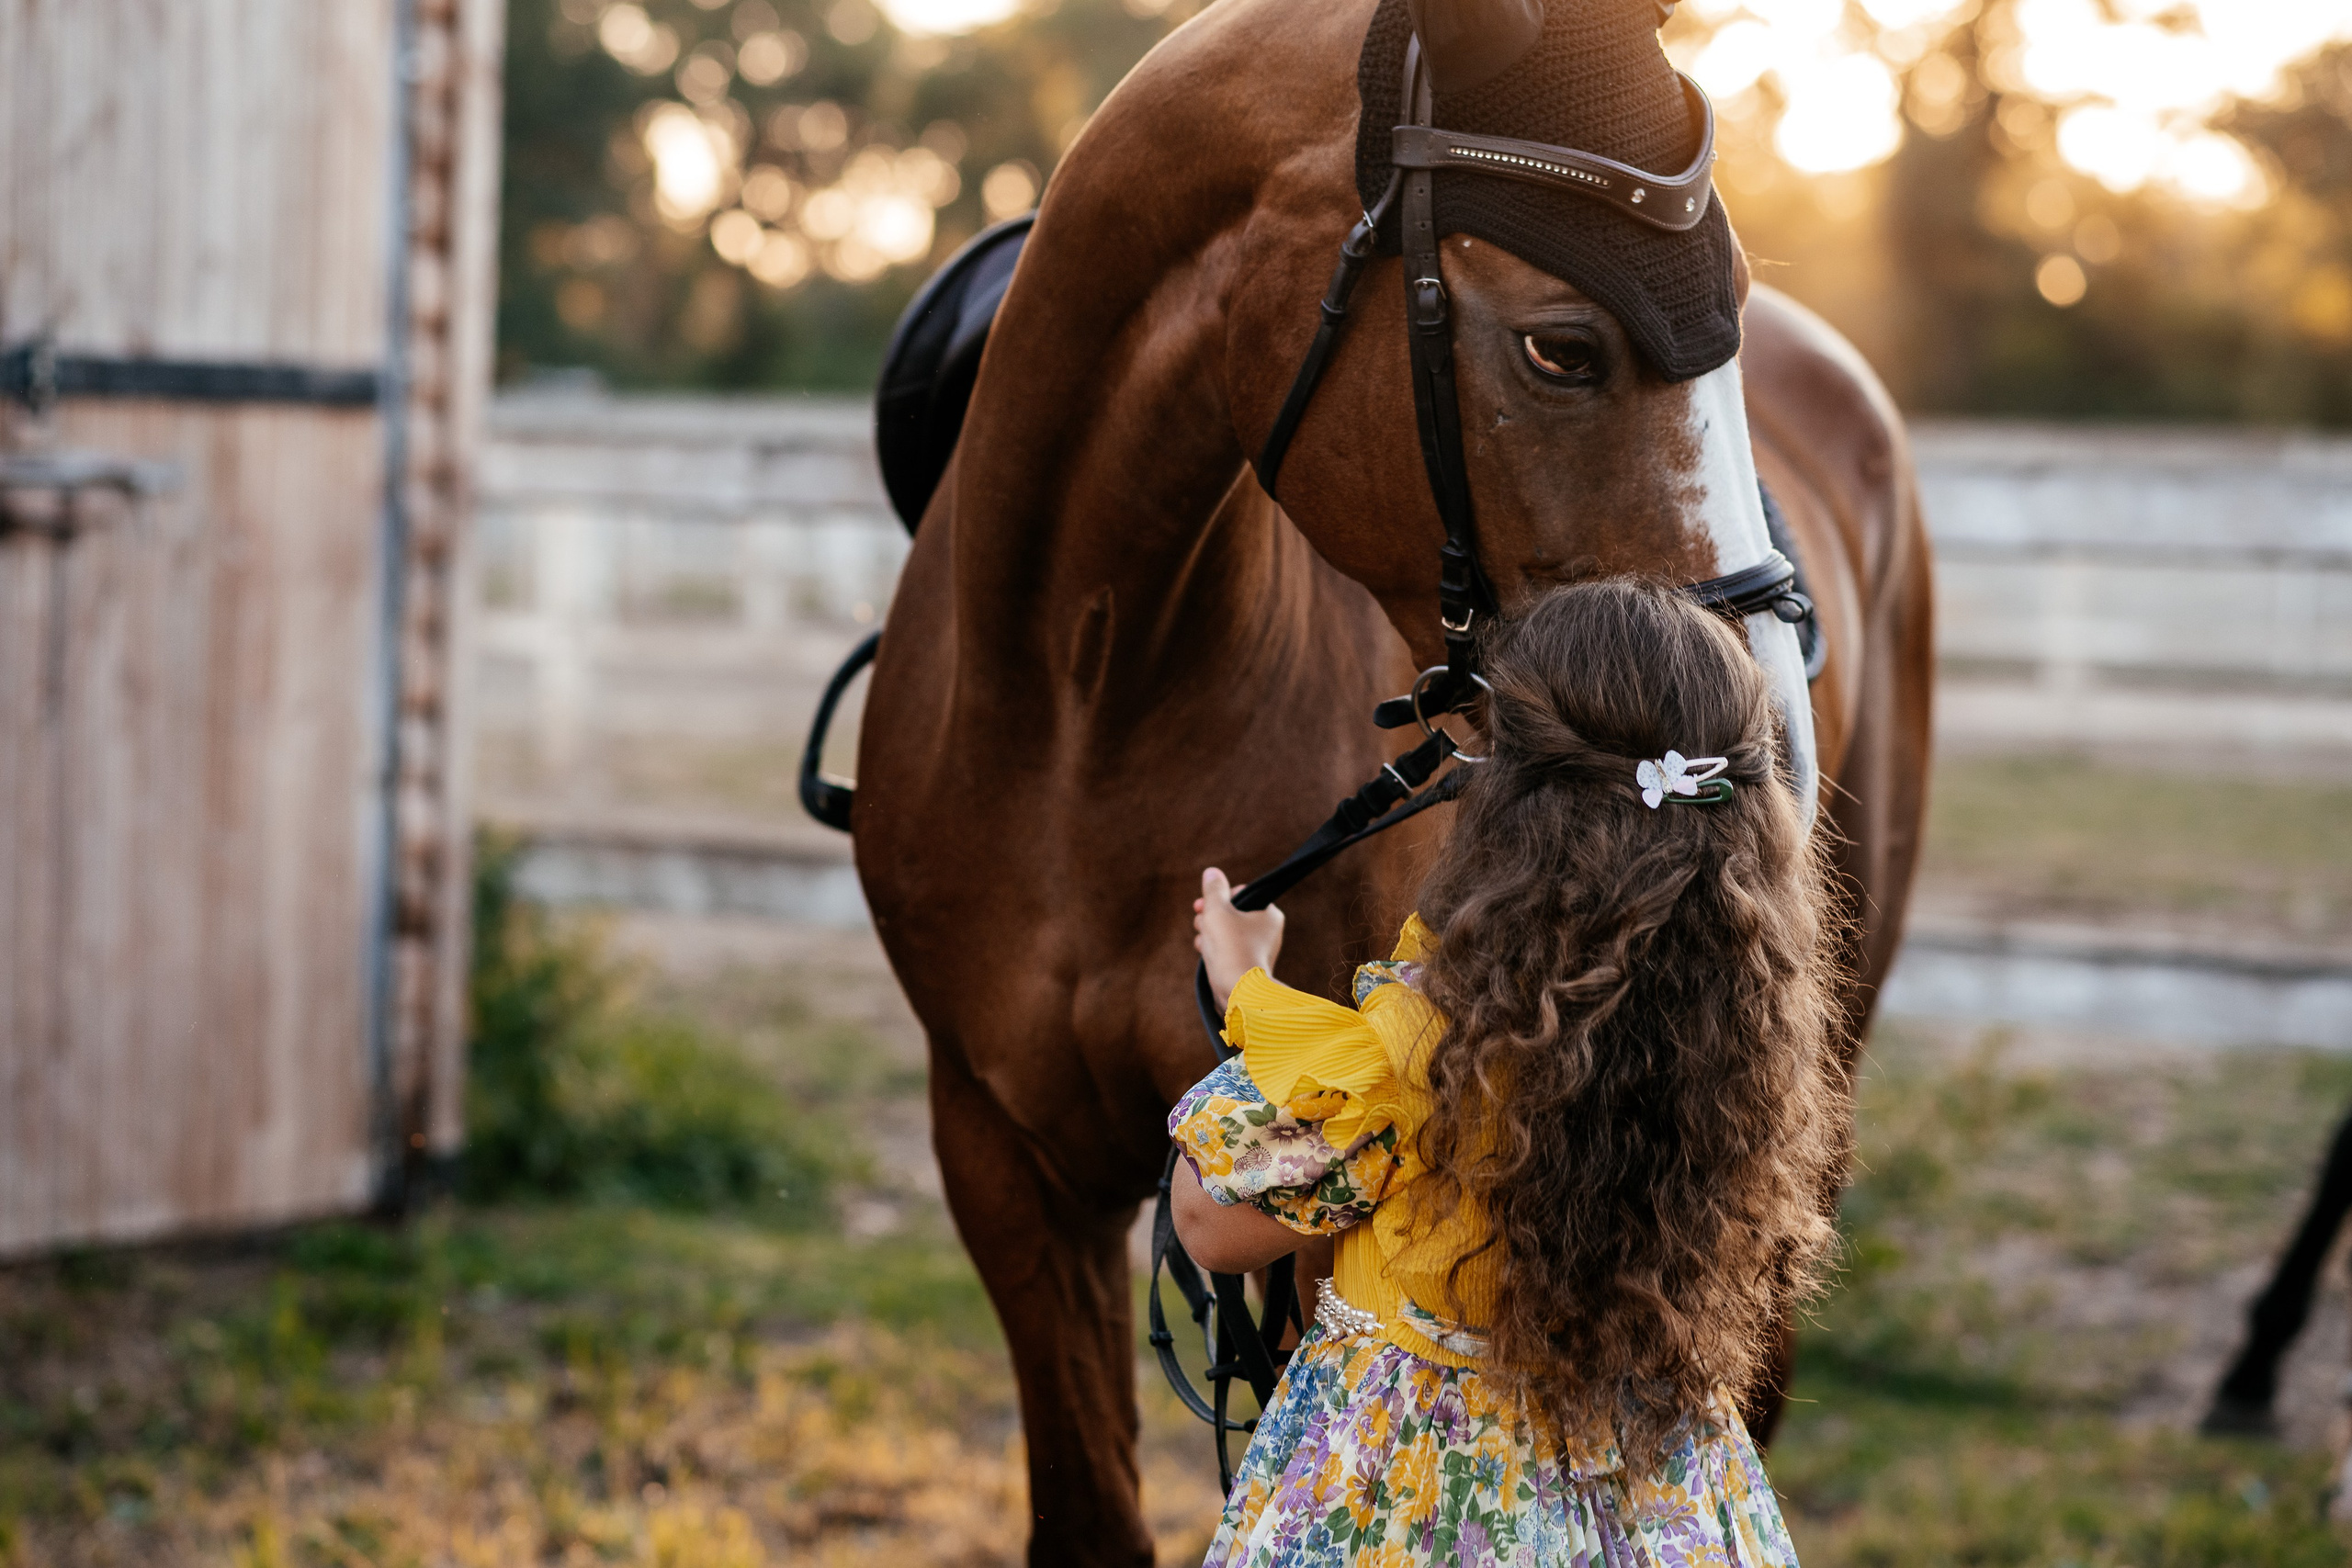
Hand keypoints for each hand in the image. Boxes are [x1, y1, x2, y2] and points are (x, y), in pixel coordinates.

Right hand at [1194, 867, 1283, 1009]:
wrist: (1238, 992)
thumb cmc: (1231, 948)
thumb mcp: (1218, 911)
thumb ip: (1214, 890)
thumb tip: (1212, 873)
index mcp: (1270, 915)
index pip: (1243, 894)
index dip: (1221, 896)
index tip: (1204, 904)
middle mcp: (1268, 932)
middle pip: (1233, 913)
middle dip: (1211, 916)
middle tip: (1200, 920)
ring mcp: (1257, 951)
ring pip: (1227, 932)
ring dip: (1209, 932)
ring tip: (1202, 939)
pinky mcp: (1246, 967)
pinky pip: (1227, 950)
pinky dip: (1214, 949)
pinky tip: (1204, 952)